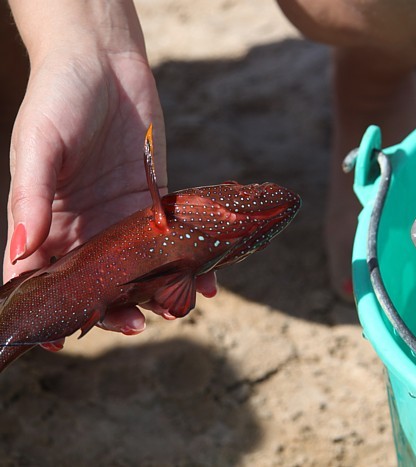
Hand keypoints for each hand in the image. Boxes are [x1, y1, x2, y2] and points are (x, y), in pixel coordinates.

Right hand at [4, 0, 215, 348]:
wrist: (104, 60)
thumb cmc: (59, 94)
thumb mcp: (38, 144)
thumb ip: (29, 198)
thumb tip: (18, 254)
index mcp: (43, 217)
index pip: (38, 275)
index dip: (48, 309)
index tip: (61, 339)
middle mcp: (81, 224)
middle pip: (94, 281)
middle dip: (110, 308)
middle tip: (134, 324)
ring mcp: (118, 214)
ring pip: (136, 267)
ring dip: (153, 292)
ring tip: (175, 307)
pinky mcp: (153, 199)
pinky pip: (169, 238)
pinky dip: (187, 262)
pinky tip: (208, 280)